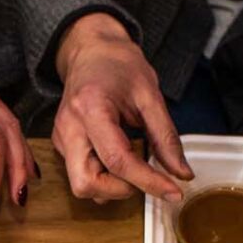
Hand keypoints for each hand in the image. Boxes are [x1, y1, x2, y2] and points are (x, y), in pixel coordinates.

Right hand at [51, 12, 190, 202]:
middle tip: (146, 177)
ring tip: (133, 163)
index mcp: (91, 108)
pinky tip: (119, 157)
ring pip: (81, 186)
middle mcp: (69, 127)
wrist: (92, 51)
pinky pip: (81, 174)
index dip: (149, 181)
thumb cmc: (118, 65)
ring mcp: (61, 138)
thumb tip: (181, 173)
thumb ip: (166, 137)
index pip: (119, 160)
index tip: (174, 191)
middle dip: (120, 190)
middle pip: (86, 184)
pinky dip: (105, 176)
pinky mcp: (62, 144)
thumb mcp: (150, 96)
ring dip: (112, 186)